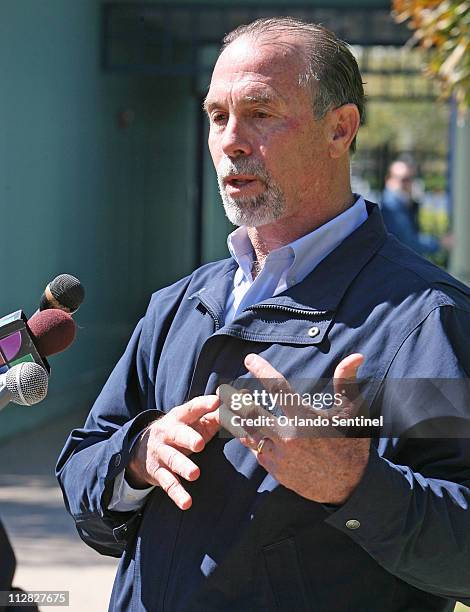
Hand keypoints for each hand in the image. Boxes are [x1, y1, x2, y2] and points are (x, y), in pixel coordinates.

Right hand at [126, 395, 220, 509]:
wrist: (142, 449)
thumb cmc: (180, 432)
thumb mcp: (193, 422)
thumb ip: (214, 416)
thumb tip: (235, 407)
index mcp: (180, 417)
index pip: (192, 408)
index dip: (203, 405)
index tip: (216, 402)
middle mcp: (168, 433)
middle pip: (178, 434)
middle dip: (188, 438)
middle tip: (199, 444)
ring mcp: (162, 453)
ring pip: (172, 459)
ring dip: (183, 466)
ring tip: (195, 474)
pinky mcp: (158, 472)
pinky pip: (168, 483)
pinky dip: (177, 494)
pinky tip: (186, 503)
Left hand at [219, 354, 369, 504]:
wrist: (349, 487)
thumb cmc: (350, 444)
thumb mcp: (352, 412)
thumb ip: (347, 382)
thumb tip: (356, 356)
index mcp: (305, 418)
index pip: (278, 387)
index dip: (261, 370)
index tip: (249, 360)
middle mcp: (288, 435)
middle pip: (251, 411)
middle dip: (235, 397)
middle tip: (222, 388)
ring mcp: (279, 454)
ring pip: (248, 431)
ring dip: (234, 417)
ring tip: (224, 405)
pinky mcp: (274, 468)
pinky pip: (254, 448)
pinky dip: (246, 436)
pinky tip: (240, 427)